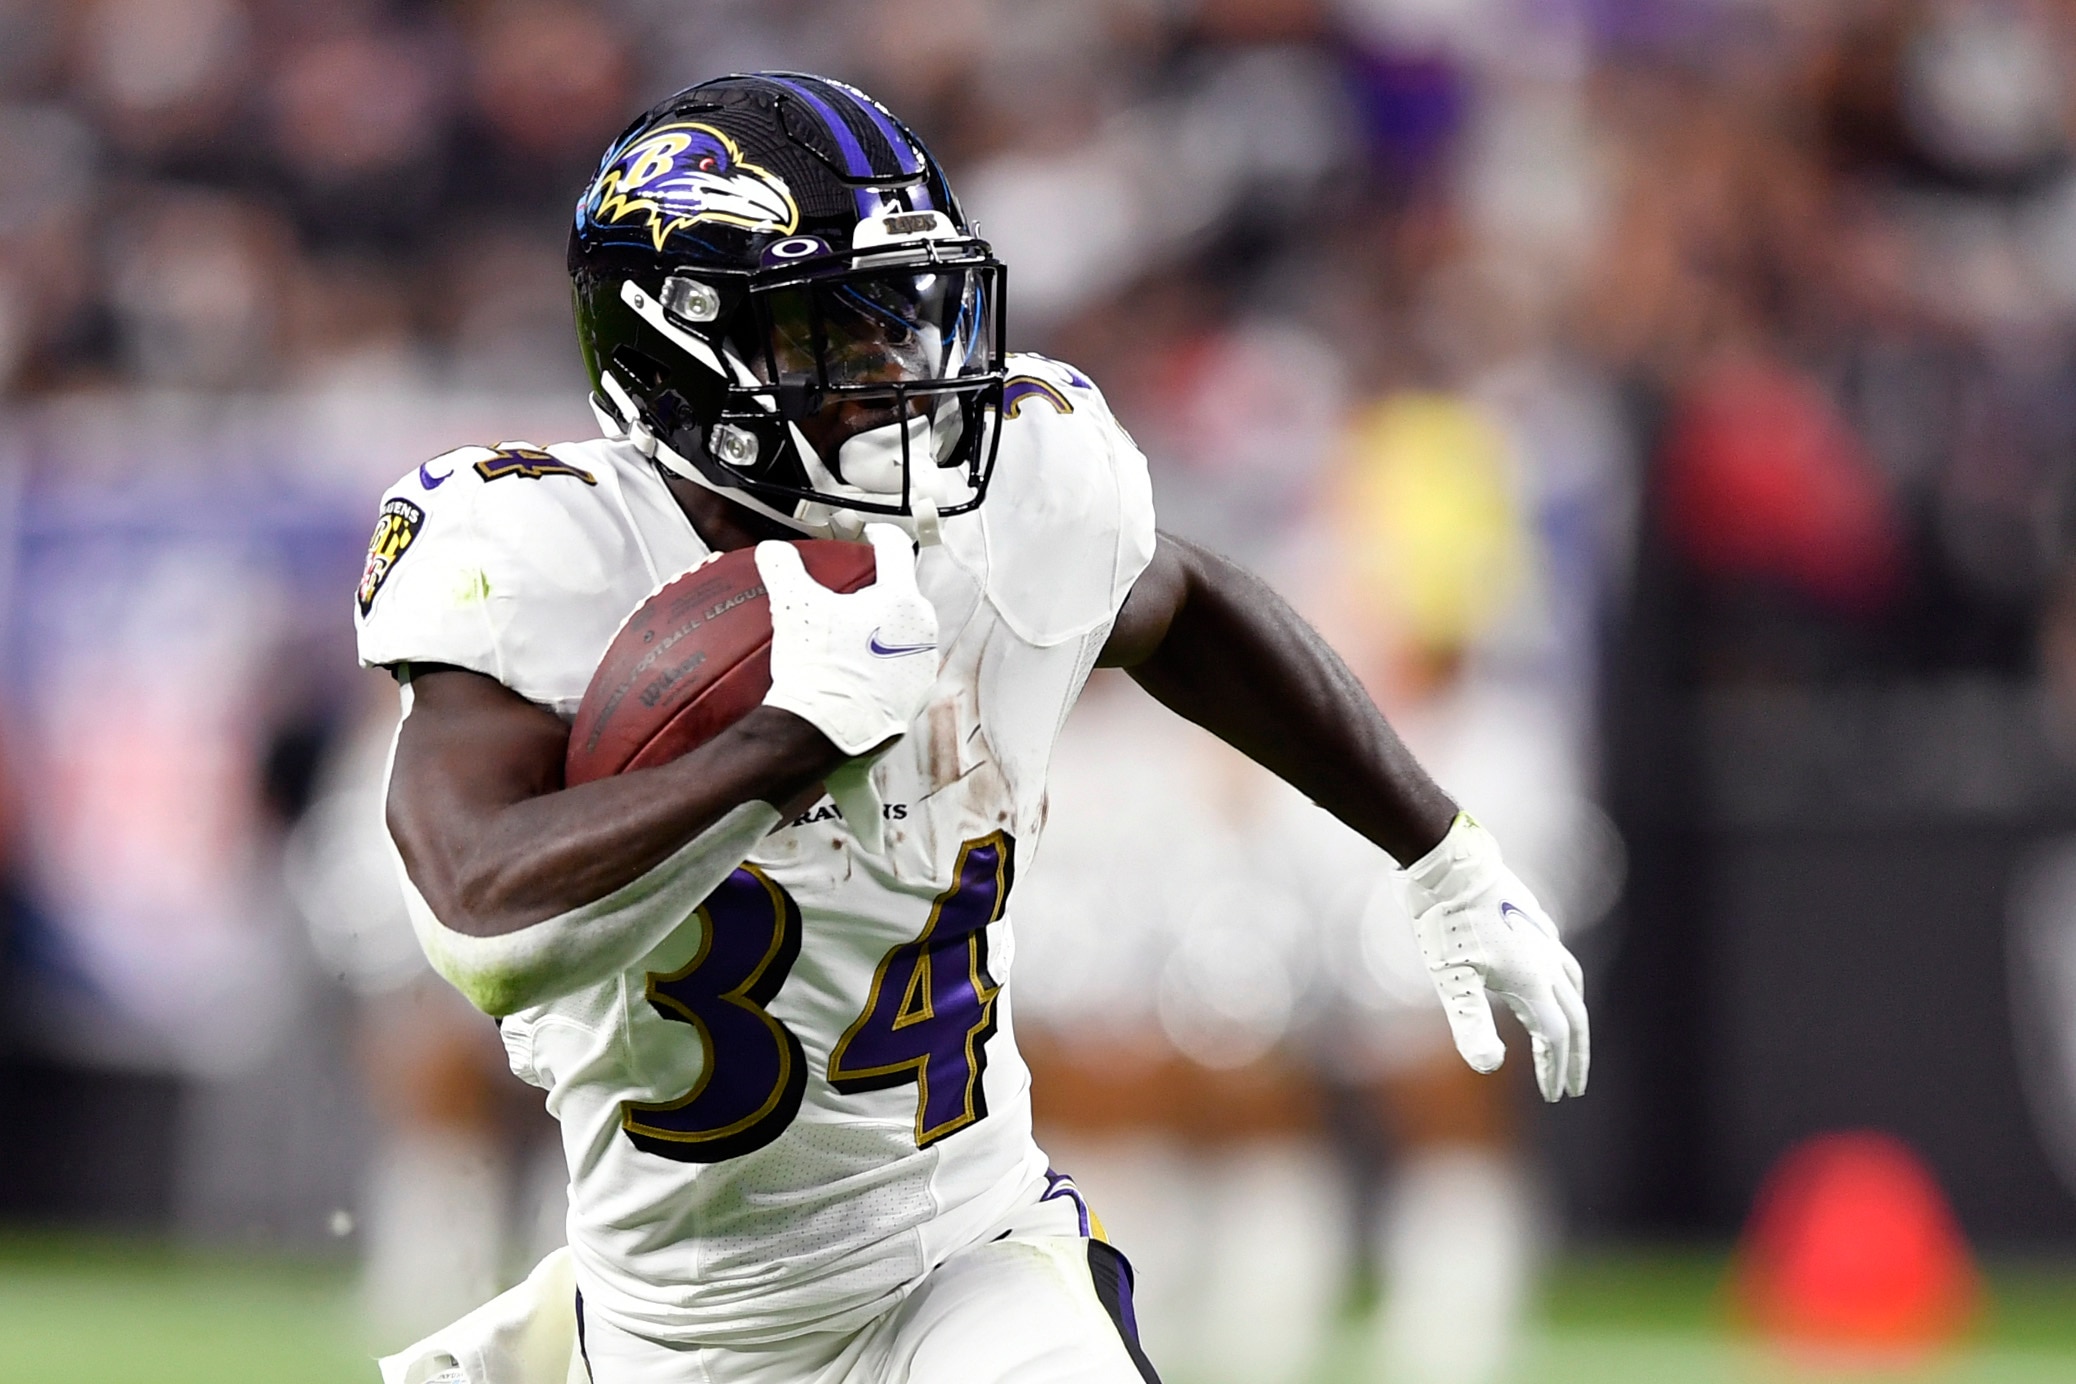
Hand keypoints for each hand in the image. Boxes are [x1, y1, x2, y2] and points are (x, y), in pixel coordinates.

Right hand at [756, 524, 938, 758]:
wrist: (824, 731)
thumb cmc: (818, 669)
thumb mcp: (793, 607)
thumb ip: (783, 567)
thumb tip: (773, 551)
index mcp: (902, 600)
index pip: (895, 548)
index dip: (878, 534)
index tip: (869, 535)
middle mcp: (922, 631)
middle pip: (900, 592)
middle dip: (875, 588)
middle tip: (846, 593)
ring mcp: (922, 666)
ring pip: (902, 630)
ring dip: (880, 626)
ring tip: (848, 633)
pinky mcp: (915, 695)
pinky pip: (900, 664)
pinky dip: (881, 659)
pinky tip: (855, 665)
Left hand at [1404, 813, 1588, 1101]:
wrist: (1449, 865)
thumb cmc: (1446, 924)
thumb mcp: (1451, 979)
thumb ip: (1471, 1024)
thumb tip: (1489, 1067)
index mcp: (1533, 981)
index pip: (1555, 1036)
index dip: (1555, 1068)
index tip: (1552, 1095)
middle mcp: (1547, 961)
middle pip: (1574, 1016)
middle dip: (1575, 1055)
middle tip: (1573, 1086)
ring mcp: (1543, 938)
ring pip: (1573, 985)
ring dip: (1575, 1018)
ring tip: (1570, 1039)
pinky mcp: (1532, 920)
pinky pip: (1560, 958)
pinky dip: (1564, 982)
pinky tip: (1551, 980)